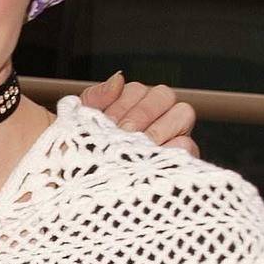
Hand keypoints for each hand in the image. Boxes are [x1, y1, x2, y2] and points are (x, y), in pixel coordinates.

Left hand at [79, 71, 198, 157]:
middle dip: (141, 113)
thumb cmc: (80, 156)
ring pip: (182, 113)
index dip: (124, 102)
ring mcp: (169, 138)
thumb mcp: (81, 124)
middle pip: (164, 95)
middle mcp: (153, 118)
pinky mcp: (177, 162)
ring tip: (136, 146)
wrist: (75, 185)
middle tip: (121, 134)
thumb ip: (97, 98)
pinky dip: (173, 148)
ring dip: (158, 128)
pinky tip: (150, 158)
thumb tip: (118, 78)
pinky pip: (189, 145)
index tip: (107, 121)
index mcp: (130, 107)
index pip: (138, 89)